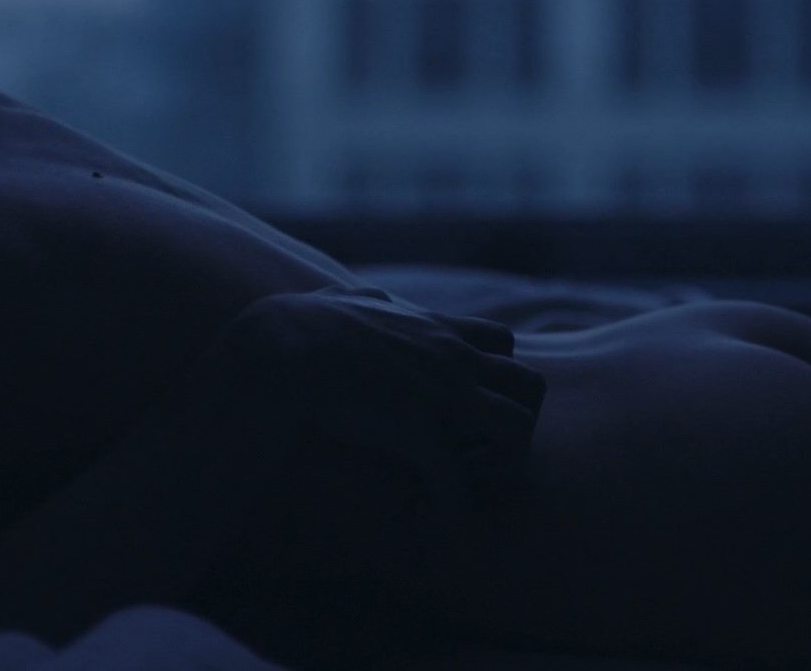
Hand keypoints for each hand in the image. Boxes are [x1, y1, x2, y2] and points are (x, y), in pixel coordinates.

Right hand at [201, 285, 543, 593]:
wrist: (278, 347)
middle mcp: (451, 358)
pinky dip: (449, 507)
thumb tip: (365, 296)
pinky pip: (457, 483)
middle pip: (532, 385)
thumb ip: (369, 299)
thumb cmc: (299, 324)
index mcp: (436, 329)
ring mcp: (441, 395)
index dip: (497, 378)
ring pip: (518, 433)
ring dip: (498, 465)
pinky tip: (427, 514)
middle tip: (480, 450)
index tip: (470, 406)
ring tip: (463, 483)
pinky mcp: (417, 432)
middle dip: (517, 422)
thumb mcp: (346, 299)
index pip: (504, 342)